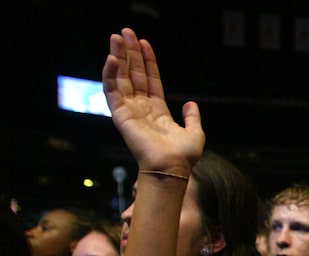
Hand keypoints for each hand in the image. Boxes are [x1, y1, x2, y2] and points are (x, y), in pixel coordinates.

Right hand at [102, 28, 203, 177]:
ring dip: (118, 57)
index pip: (151, 80)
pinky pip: (112, 90)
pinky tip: (111, 58)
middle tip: (126, 32)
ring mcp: (130, 110)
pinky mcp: (120, 115)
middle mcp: (141, 108)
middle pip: (134, 75)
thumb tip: (191, 104)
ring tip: (117, 37)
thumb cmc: (183, 156)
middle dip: (130, 53)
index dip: (147, 62)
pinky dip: (110, 74)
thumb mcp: (195, 132)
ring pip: (121, 78)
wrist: (171, 167)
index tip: (144, 43)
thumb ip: (192, 117)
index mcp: (157, 111)